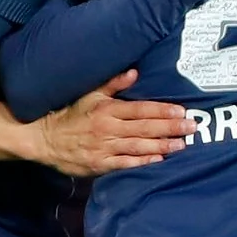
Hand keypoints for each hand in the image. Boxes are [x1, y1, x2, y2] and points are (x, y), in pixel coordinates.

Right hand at [31, 70, 191, 175]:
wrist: (45, 139)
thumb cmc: (71, 115)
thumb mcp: (90, 94)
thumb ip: (113, 84)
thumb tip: (134, 72)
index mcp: (108, 109)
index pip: (141, 109)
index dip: (162, 110)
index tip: (181, 111)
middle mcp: (109, 128)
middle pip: (145, 127)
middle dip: (170, 128)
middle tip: (192, 128)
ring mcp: (105, 147)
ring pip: (139, 146)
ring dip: (162, 146)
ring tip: (182, 145)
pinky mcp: (100, 164)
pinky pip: (125, 164)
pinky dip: (142, 162)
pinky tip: (159, 161)